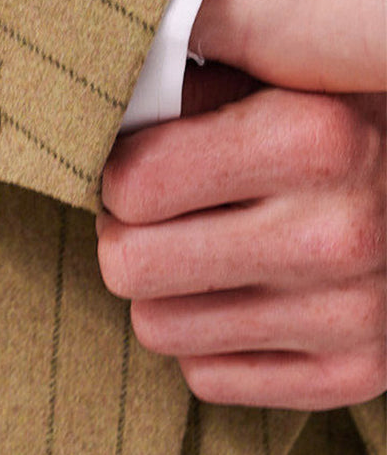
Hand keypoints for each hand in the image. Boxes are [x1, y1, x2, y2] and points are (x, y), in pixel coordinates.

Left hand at [97, 86, 385, 408]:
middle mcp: (337, 234)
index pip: (132, 184)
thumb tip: (100, 119)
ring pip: (157, 328)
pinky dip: (211, 341)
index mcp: (315, 139)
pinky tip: (245, 296)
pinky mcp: (353, 375)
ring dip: (167, 292)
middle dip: (129, 235)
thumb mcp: (279, 76)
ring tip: (204, 252)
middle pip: (130, 266)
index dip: (121, 172)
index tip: (141, 163)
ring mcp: (351, 315)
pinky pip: (207, 378)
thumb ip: (188, 91)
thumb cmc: (340, 119)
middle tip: (156, 216)